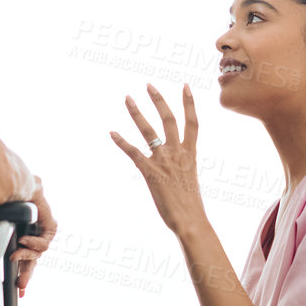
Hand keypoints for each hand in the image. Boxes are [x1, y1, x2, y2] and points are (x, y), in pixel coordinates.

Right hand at [11, 182, 57, 296]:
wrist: (13, 189)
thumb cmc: (4, 205)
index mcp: (19, 239)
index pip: (22, 261)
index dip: (21, 275)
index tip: (20, 290)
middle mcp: (32, 237)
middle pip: (32, 262)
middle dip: (26, 275)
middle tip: (21, 286)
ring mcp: (42, 233)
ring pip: (37, 254)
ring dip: (24, 256)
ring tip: (15, 254)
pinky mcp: (51, 227)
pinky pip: (44, 243)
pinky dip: (33, 243)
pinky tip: (24, 240)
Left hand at [111, 84, 205, 236]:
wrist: (190, 220)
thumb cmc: (190, 206)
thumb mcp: (190, 180)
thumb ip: (182, 167)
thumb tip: (177, 167)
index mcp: (190, 154)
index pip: (193, 122)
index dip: (189, 103)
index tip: (185, 86)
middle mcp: (178, 153)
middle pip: (169, 119)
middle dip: (158, 100)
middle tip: (148, 85)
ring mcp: (164, 161)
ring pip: (149, 130)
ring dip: (137, 113)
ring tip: (128, 98)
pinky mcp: (150, 172)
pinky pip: (133, 152)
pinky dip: (121, 142)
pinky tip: (112, 132)